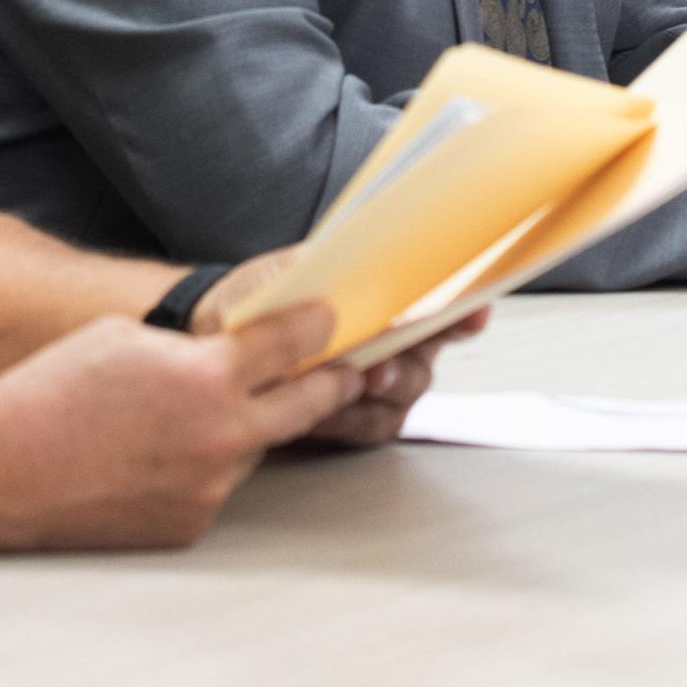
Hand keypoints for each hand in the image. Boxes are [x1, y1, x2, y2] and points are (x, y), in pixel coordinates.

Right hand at [0, 306, 362, 549]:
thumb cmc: (49, 396)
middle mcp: (222, 437)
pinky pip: (214, 485)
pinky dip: (200, 468)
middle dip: (331, 381)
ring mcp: (209, 487)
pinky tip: (153, 458)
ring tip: (181, 419)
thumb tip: (226, 352)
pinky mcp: (189, 526)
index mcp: (208, 378)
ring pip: (251, 448)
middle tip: (345, 369)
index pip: (291, 343)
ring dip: (240, 430)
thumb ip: (190, 346)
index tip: (331, 320)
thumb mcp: (126, 339)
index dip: (318, 326)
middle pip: (307, 403)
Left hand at [193, 251, 487, 447]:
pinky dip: (347, 422)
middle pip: (424, 358)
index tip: (472, 313)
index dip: (463, 310)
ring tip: (350, 388)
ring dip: (375, 397)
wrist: (215, 341)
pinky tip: (322, 414)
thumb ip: (324, 268)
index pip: (441, 304)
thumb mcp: (286, 271)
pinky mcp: (355, 419)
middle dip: (404, 365)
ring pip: (401, 397)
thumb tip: (355, 258)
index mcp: (387, 300)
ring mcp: (379, 384)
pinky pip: (369, 428)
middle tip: (377, 369)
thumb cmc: (259, 301)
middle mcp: (394, 343)